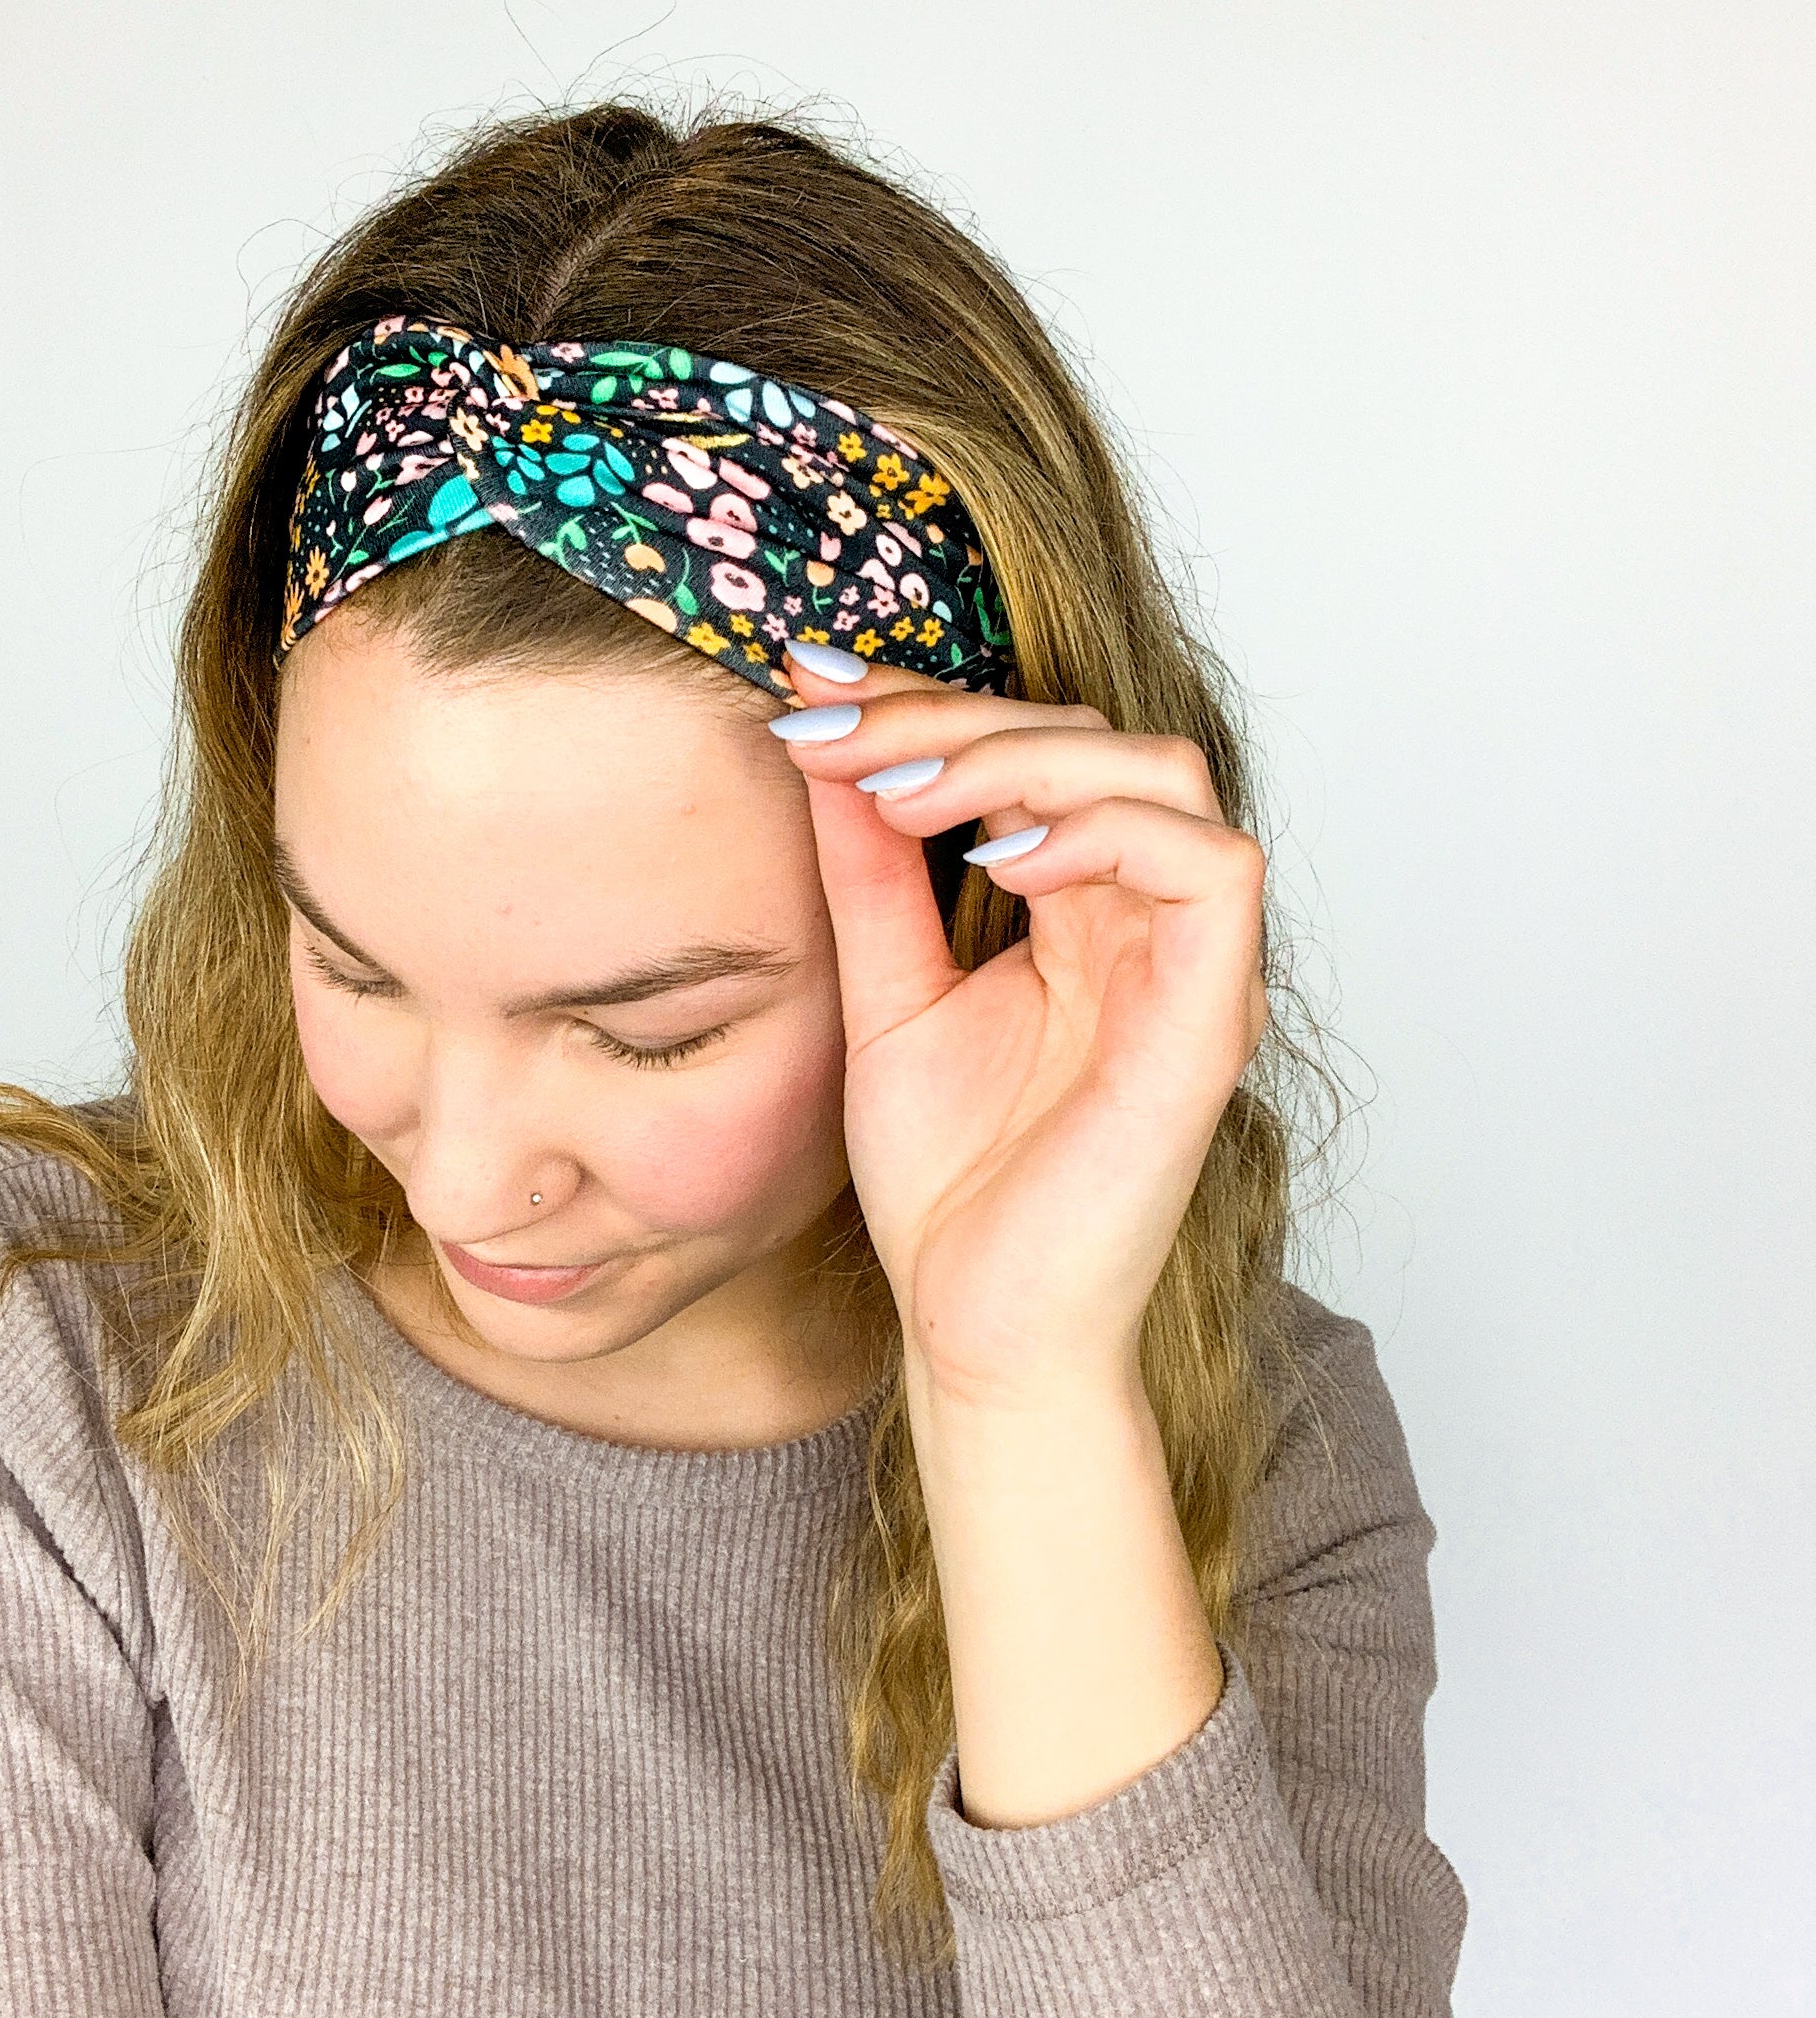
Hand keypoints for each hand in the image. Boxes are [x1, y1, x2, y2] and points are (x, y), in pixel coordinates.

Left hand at [769, 647, 1269, 1410]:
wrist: (977, 1329)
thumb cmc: (953, 1185)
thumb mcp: (886, 994)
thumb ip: (869, 875)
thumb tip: (822, 744)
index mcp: (1081, 910)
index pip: (1034, 750)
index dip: (927, 701)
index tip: (806, 688)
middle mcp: (1146, 922)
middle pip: (1095, 739)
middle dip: (954, 716)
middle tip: (835, 734)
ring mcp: (1189, 966)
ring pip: (1163, 774)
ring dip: (1024, 757)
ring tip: (898, 793)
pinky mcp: (1210, 1018)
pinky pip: (1210, 870)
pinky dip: (1104, 834)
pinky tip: (995, 863)